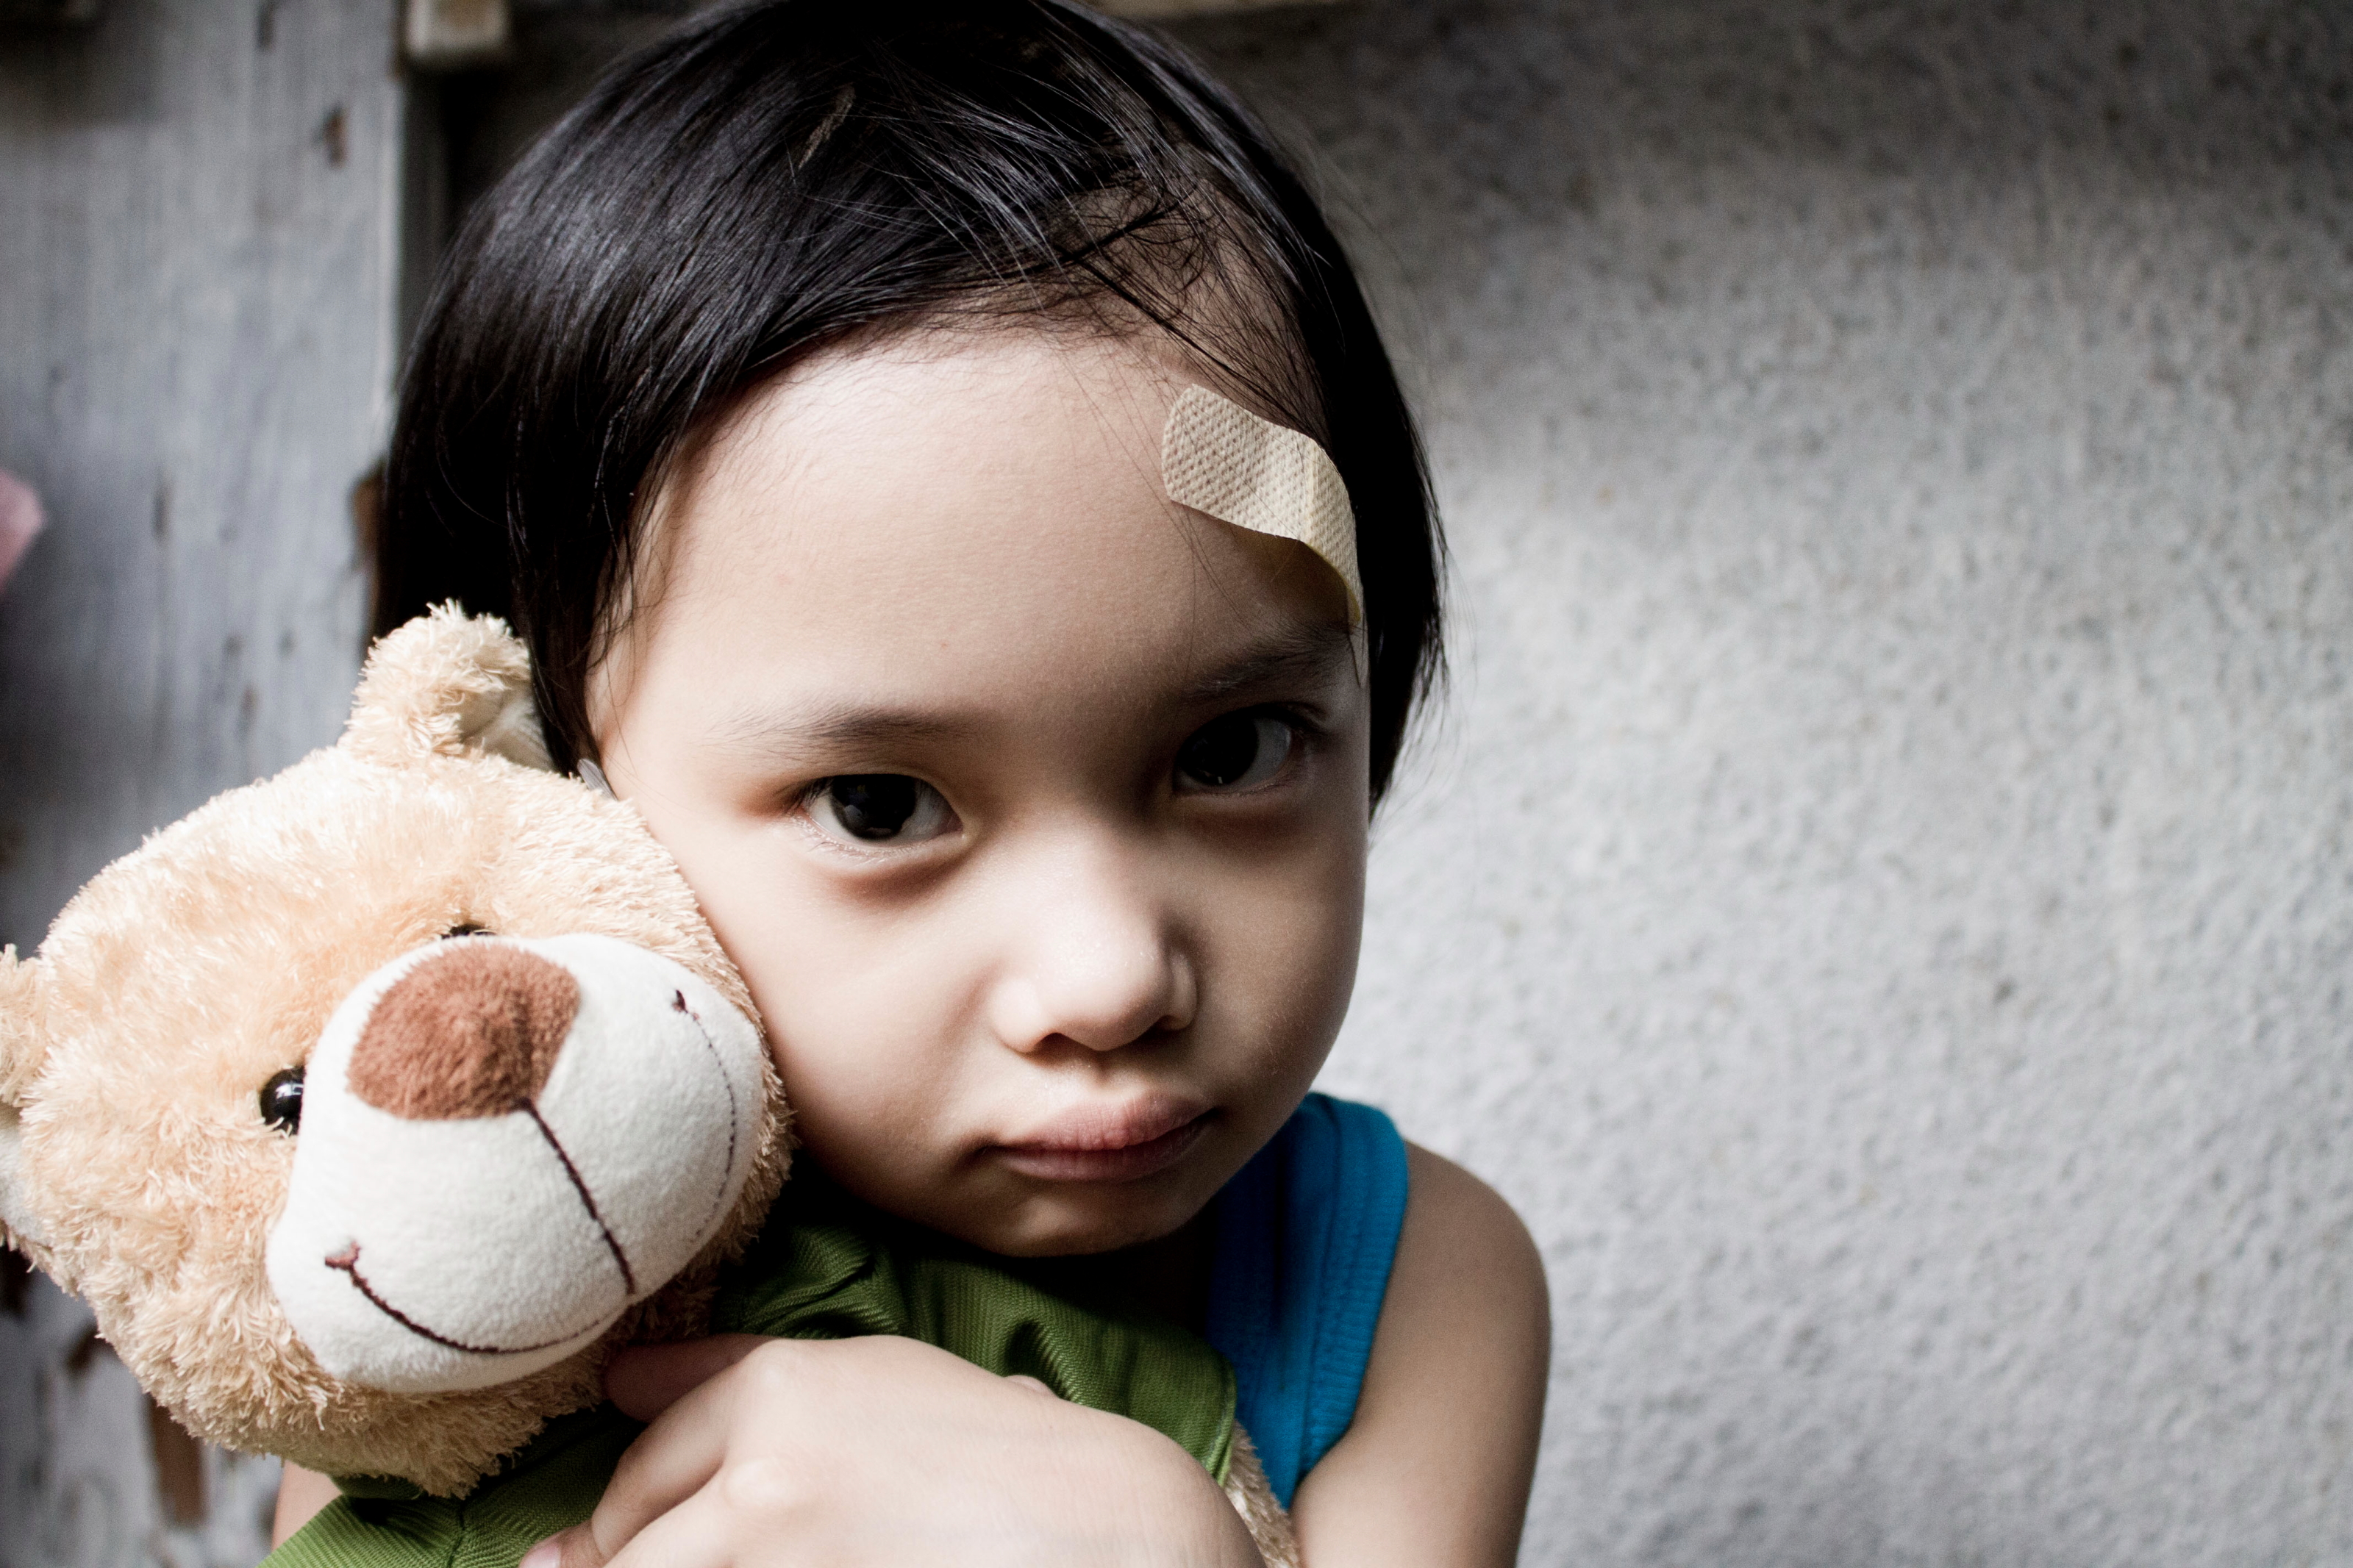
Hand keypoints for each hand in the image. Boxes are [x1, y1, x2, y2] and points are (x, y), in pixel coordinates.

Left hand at [523, 1335, 1262, 1567]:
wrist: (1102, 1529)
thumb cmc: (1001, 1452)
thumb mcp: (877, 1376)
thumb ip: (740, 1373)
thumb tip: (623, 1381)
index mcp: (775, 1387)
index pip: (637, 1454)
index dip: (627, 1505)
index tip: (611, 1531)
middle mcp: (757, 1470)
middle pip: (623, 1538)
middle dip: (623, 1559)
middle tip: (646, 1565)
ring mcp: (775, 1557)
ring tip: (716, 1566)